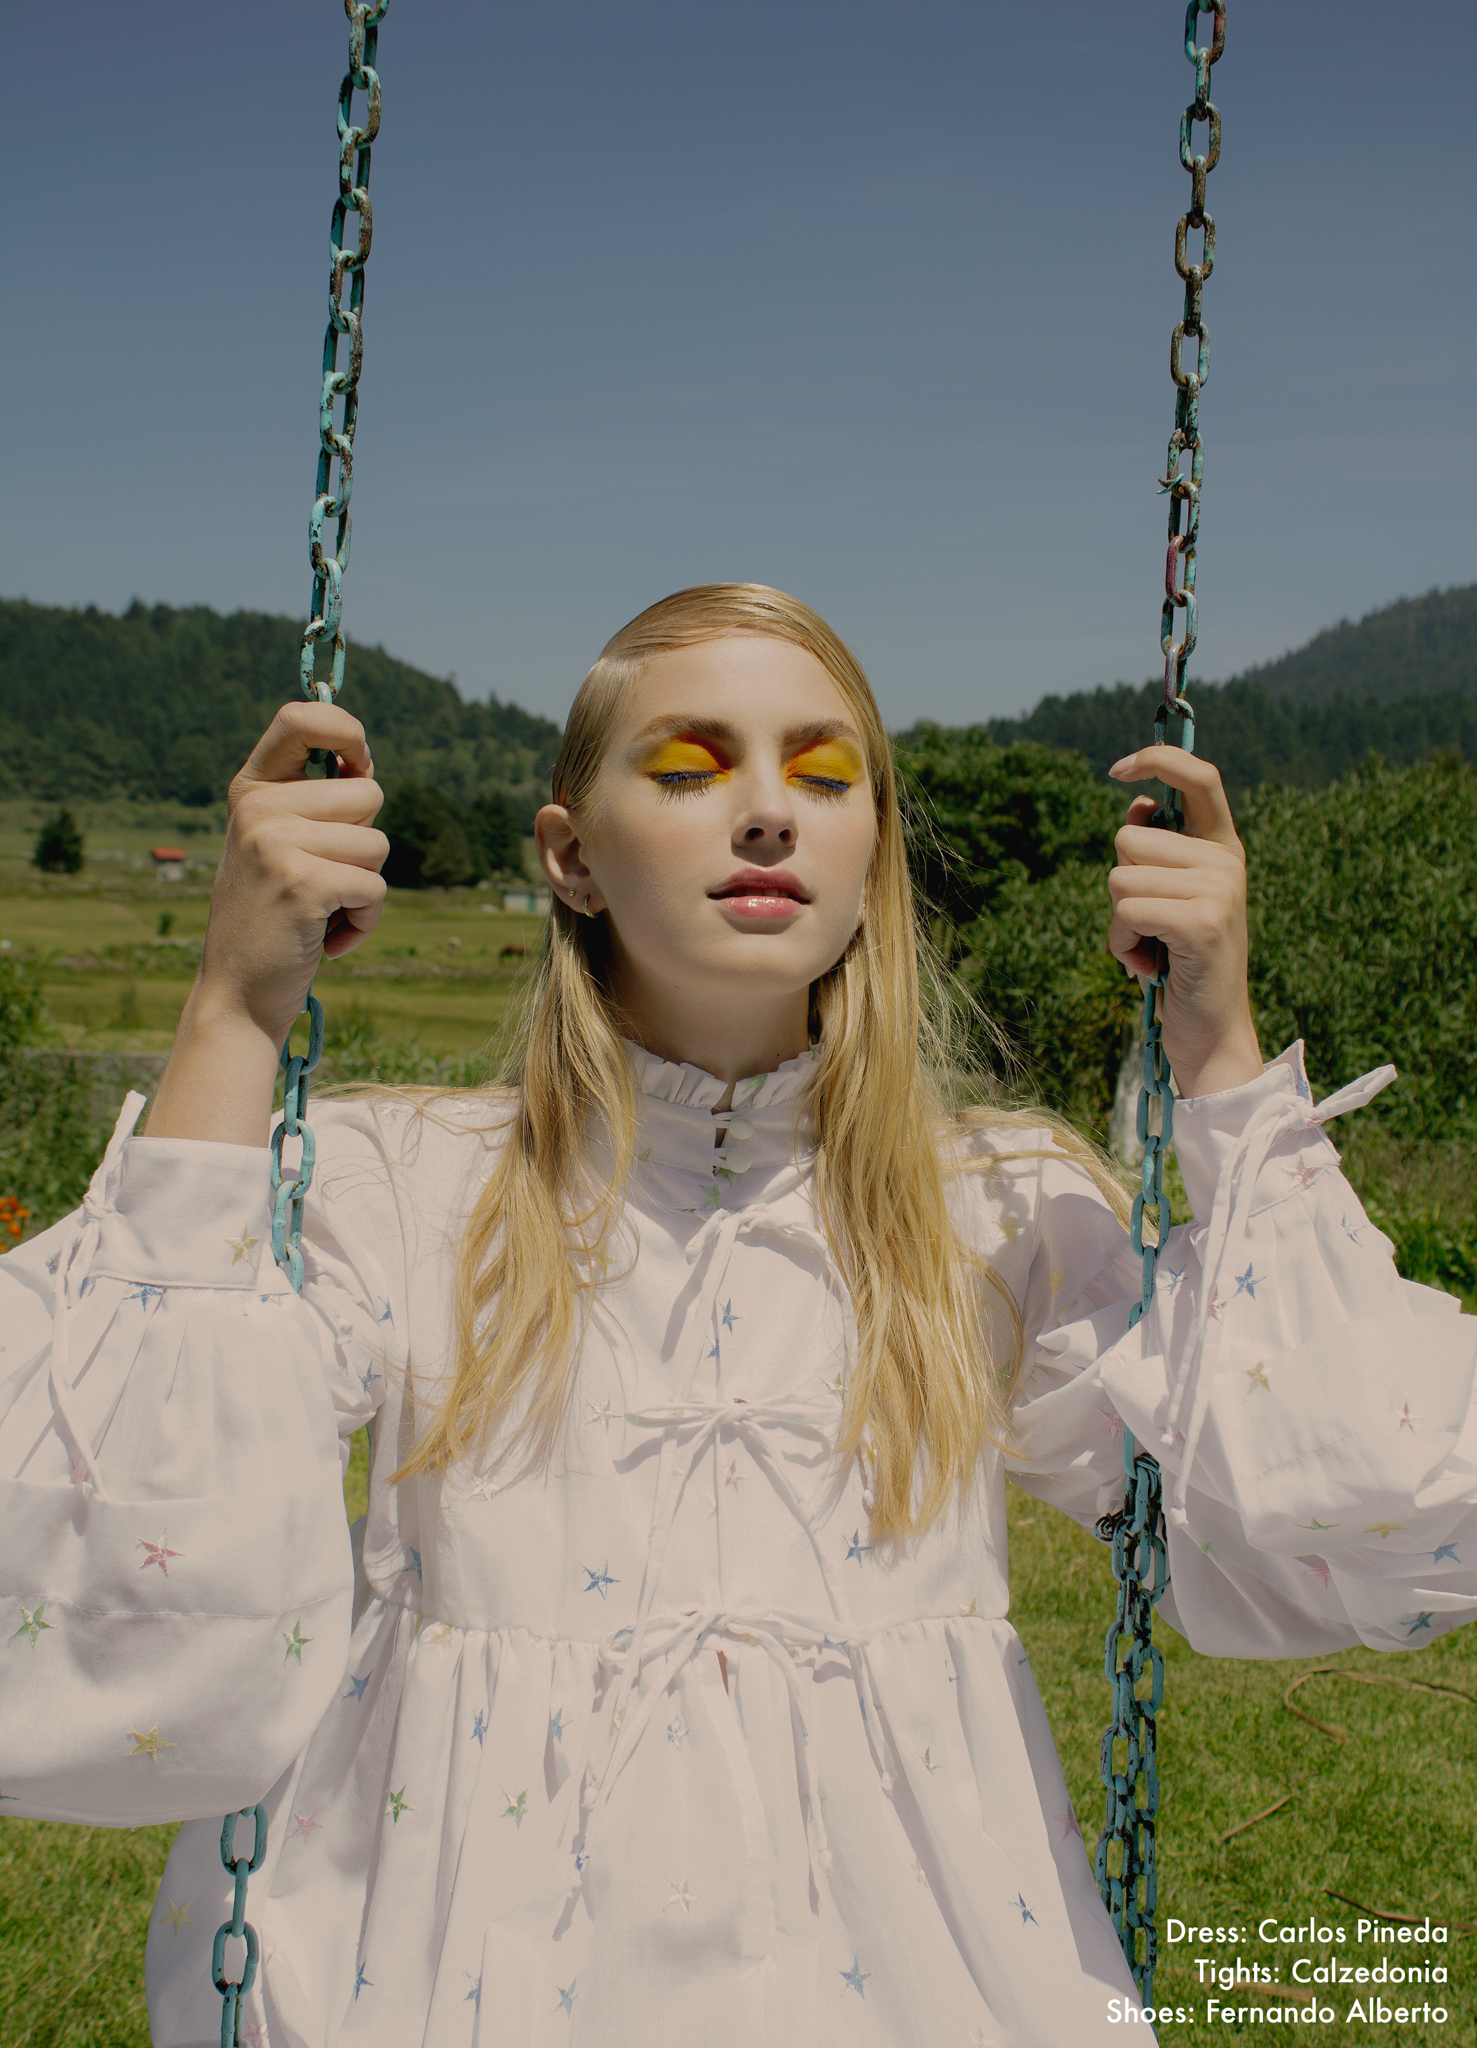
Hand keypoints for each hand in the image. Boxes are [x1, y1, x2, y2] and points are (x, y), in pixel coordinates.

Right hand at [198, 702, 386, 1049]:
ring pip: (379, 844)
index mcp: (251, 790)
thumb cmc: (273, 919)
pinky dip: (366, 921)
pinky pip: (376, 887)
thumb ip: (312, 804)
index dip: (347, 731)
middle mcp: (257, 808)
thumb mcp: (278, 846)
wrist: (237, 994)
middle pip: (370, 794)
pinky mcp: (302, 884)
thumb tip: (364, 763)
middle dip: (365, 842)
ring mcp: (275, 844)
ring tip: (324, 911)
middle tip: (322, 878)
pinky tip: (329, 938)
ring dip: (367, 888)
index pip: (301, 716)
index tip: (359, 764)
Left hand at [1107, 745, 1262, 1098]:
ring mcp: (1219, 890)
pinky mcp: (1202, 923)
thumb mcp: (1169, 898)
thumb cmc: (1180, 965)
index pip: (1199, 776)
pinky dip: (1123, 944)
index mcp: (1223, 848)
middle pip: (1129, 838)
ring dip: (1119, 922)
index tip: (1117, 768)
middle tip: (1152, 927)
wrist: (1211, 1035)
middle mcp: (1227, 862)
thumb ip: (1156, 850)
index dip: (1158, 758)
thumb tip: (1135, 802)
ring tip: (1153, 948)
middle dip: (1121, 886)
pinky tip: (1149, 967)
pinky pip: (1126, 912)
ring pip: (1120, 878)